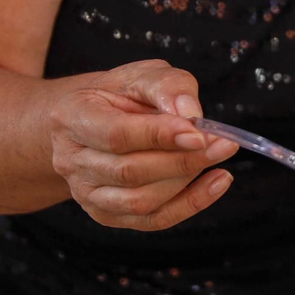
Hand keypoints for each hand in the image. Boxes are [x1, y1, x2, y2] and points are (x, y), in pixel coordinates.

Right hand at [49, 60, 238, 230]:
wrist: (91, 121)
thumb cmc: (119, 95)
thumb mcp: (141, 75)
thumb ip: (167, 86)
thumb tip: (191, 114)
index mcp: (72, 117)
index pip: (116, 135)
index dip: (159, 136)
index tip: (199, 133)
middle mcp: (71, 160)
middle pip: (129, 172)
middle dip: (183, 160)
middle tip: (223, 143)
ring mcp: (86, 193)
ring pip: (141, 201)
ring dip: (188, 181)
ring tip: (219, 155)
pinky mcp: (107, 214)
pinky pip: (152, 220)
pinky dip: (190, 204)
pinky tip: (216, 182)